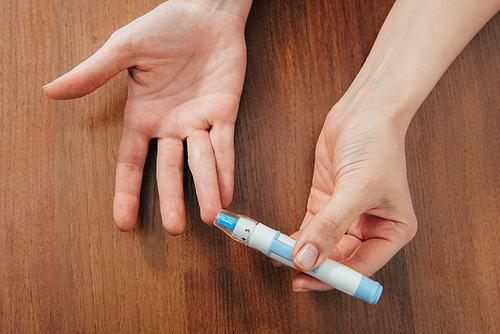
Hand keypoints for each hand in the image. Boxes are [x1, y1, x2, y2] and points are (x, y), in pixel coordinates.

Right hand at [44, 1, 250, 233]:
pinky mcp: (224, 113)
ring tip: (208, 216)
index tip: (124, 223)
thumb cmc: (165, 26)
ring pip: (201, 162)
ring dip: (205, 189)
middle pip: (169, 170)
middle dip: (172, 199)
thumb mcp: (124, 50)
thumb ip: (93, 74)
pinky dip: (227, 169)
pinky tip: (227, 192)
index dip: (127, 193)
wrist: (205, 12)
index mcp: (143, 116)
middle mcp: (170, 125)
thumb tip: (52, 90)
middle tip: (174, 228)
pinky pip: (225, 146)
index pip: (131, 162)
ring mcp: (198, 121)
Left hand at [289, 96, 417, 291]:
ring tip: (275, 256)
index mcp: (392, 231)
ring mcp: (346, 217)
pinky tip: (278, 243)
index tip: (305, 280)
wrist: (364, 111)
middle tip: (286, 267)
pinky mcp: (326, 204)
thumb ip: (331, 227)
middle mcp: (370, 228)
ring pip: (321, 246)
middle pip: (338, 260)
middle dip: (313, 265)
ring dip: (299, 252)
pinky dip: (294, 237)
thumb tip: (307, 259)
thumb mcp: (356, 189)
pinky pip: (309, 229)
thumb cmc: (376, 145)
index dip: (333, 277)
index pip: (361, 267)